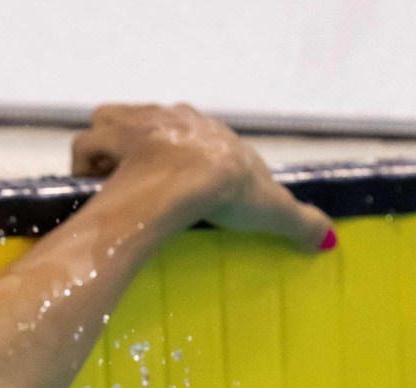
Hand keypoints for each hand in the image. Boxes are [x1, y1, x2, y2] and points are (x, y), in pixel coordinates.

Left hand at [72, 104, 334, 251]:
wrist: (195, 178)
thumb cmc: (233, 192)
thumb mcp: (275, 211)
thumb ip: (301, 224)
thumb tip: (327, 241)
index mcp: (211, 132)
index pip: (196, 137)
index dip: (188, 159)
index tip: (185, 187)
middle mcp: (174, 118)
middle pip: (155, 125)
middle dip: (149, 150)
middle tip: (147, 183)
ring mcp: (141, 123)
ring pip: (114, 123)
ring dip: (110, 148)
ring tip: (113, 180)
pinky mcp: (113, 136)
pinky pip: (89, 141)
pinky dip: (87, 161)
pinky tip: (92, 182)